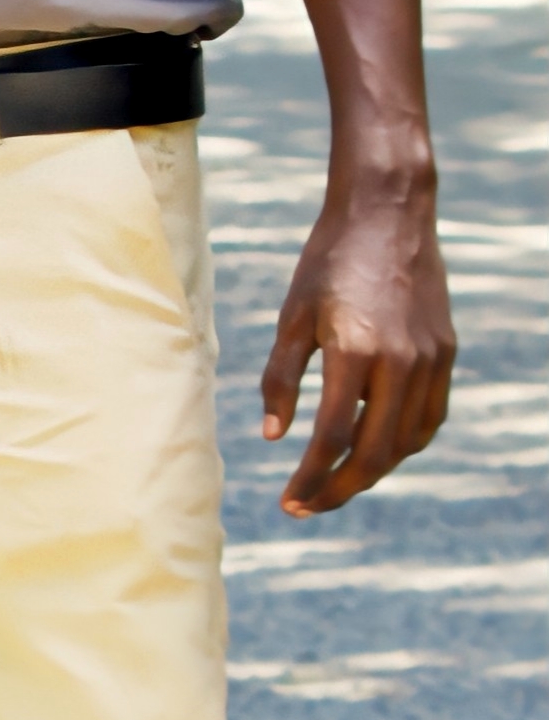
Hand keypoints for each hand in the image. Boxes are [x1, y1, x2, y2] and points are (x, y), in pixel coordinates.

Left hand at [260, 159, 454, 514]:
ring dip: (372, 472)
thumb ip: (281, 379)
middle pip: (375, 453)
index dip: (310, 479)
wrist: (388, 213)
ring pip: (407, 442)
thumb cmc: (328, 262)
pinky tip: (375, 450)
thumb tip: (274, 437)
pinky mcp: (446, 352)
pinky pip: (429, 417)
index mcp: (356, 351)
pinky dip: (403, 444)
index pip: (333, 438)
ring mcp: (431, 358)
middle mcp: (401, 361)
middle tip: (307, 507)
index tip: (289, 502)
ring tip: (335, 482)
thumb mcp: (292, 317)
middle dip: (339, 489)